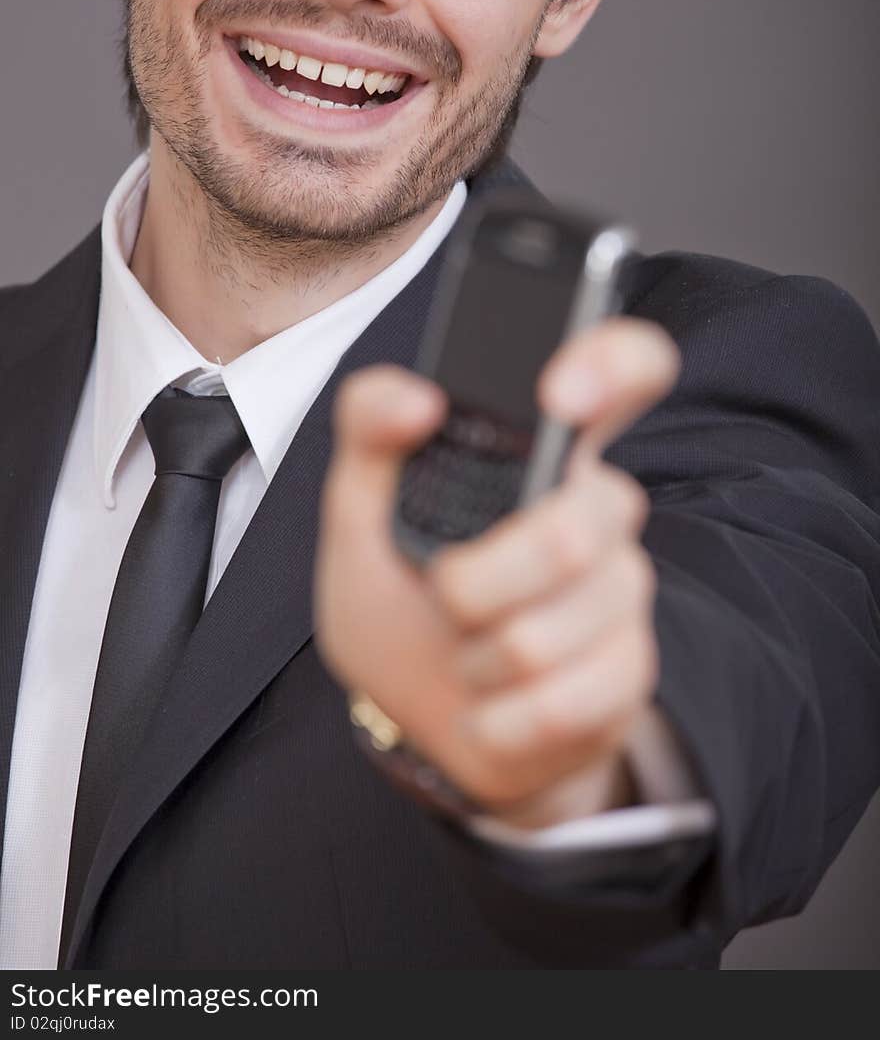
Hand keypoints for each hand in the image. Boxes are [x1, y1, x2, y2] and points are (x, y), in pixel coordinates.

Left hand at [314, 317, 680, 828]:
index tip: (558, 397)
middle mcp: (600, 508)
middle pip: (569, 537)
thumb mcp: (358, 516)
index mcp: (544, 449)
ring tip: (468, 652)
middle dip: (473, 587)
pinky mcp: (630, 673)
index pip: (624, 367)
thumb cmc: (402, 602)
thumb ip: (367, 433)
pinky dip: (494, 718)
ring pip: (545, 636)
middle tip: (444, 593)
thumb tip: (417, 397)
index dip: (611, 365)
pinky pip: (557, 704)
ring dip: (474, 661)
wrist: (429, 721)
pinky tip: (491, 704)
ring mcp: (623, 591)